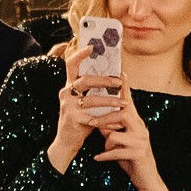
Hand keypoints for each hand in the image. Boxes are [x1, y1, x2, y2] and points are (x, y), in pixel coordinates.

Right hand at [47, 44, 123, 172]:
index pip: (70, 65)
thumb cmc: (79, 121)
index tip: (92, 46)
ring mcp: (68, 106)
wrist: (66, 143)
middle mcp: (66, 94)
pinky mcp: (73, 119)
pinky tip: (117, 120)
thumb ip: (93, 92)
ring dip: (111, 100)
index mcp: (69, 87)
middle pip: (85, 80)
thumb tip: (115, 78)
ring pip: (92, 99)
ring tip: (125, 102)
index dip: (80, 54)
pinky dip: (107, 118)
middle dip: (105, 80)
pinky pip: (93, 116)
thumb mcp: (84, 104)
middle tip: (120, 81)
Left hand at [92, 79, 167, 190]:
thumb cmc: (130, 157)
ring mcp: (141, 141)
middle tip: (92, 122)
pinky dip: (105, 155)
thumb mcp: (119, 140)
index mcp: (136, 122)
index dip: (125, 87)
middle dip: (105, 118)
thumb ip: (111, 128)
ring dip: (107, 141)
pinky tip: (97, 158)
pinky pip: (116, 151)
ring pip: (117, 133)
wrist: (146, 178)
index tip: (121, 72)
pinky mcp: (137, 154)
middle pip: (122, 113)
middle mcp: (140, 128)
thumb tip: (99, 120)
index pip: (129, 101)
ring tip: (101, 147)